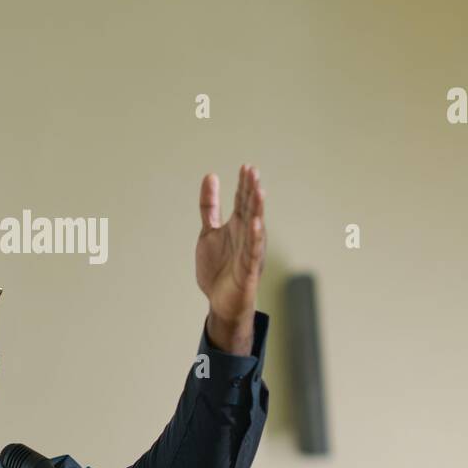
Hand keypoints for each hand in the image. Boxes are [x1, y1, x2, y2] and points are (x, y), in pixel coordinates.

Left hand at [195, 165, 265, 353]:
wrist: (219, 301)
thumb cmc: (218, 268)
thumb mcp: (208, 231)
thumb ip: (210, 206)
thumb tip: (210, 176)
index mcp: (238, 226)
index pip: (242, 201)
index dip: (244, 185)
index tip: (246, 167)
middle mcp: (246, 236)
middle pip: (249, 210)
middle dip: (251, 191)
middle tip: (252, 171)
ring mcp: (248, 252)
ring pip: (254, 227)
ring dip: (256, 210)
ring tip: (258, 191)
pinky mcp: (248, 270)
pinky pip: (252, 252)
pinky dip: (254, 238)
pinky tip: (255, 223)